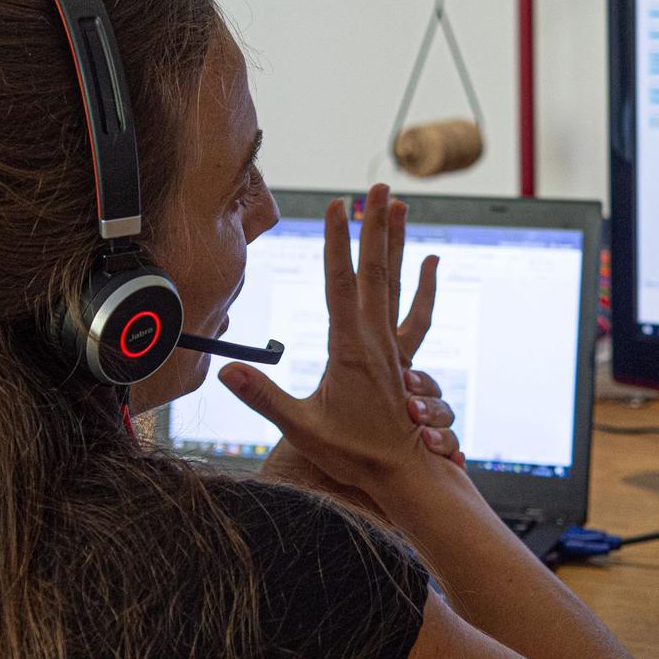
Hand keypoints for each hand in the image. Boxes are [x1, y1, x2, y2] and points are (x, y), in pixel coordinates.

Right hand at [223, 186, 461, 495]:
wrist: (401, 472)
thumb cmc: (351, 453)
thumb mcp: (301, 427)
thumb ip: (262, 397)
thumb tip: (227, 371)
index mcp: (350, 348)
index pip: (341, 283)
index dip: (337, 242)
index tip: (338, 206)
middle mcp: (375, 339)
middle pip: (376, 270)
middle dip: (374, 226)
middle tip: (378, 187)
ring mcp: (392, 346)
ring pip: (396, 283)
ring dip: (397, 242)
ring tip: (400, 206)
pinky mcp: (402, 357)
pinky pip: (416, 313)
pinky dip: (424, 285)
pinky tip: (431, 262)